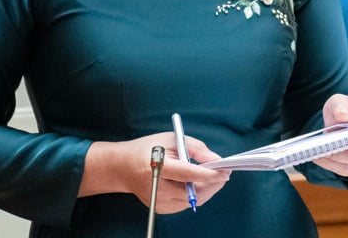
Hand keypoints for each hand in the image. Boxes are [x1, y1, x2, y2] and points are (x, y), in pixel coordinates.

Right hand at [80, 131, 230, 212]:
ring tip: (214, 176)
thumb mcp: (171, 139)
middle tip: (224, 173)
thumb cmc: (148, 149)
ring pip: (193, 200)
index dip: (208, 174)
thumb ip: (196, 148)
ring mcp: (159, 201)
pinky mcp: (161, 208)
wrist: (122, 167)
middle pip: (193, 192)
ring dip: (207, 189)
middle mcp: (157, 188)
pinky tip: (198, 183)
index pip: (187, 174)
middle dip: (213, 183)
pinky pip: (186, 203)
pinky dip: (196, 194)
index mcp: (158, 167)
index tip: (224, 170)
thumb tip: (216, 160)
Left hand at [313, 94, 347, 177]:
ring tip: (317, 151)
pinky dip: (328, 164)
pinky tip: (316, 156)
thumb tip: (342, 115)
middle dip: (344, 152)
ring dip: (333, 159)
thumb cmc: (345, 109)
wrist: (339, 120)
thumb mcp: (340, 101)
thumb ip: (341, 105)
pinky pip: (341, 170)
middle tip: (327, 146)